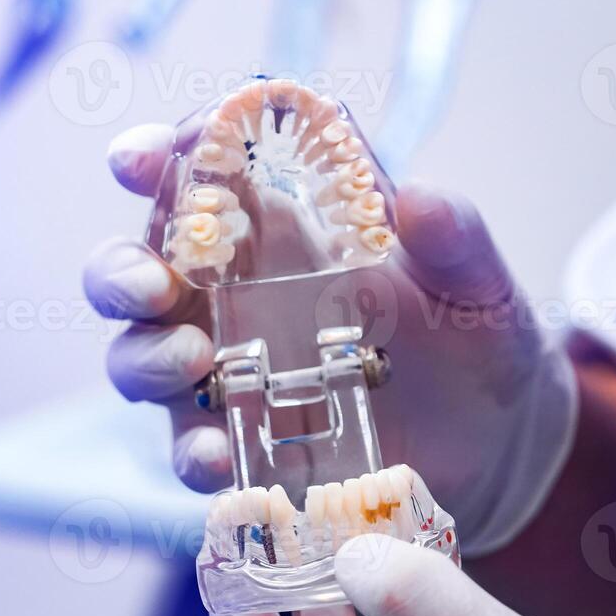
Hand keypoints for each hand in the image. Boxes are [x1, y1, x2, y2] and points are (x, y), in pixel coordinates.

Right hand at [83, 124, 576, 552]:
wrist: (497, 443)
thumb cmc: (472, 335)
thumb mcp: (474, 281)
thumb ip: (454, 238)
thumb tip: (423, 200)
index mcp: (274, 232)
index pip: (195, 180)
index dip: (152, 160)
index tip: (138, 158)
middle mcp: (230, 299)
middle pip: (132, 273)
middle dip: (119, 274)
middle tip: (152, 285)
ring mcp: (226, 376)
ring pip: (139, 359)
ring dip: (145, 359)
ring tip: (191, 364)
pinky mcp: (242, 448)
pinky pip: (190, 450)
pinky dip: (191, 454)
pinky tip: (218, 456)